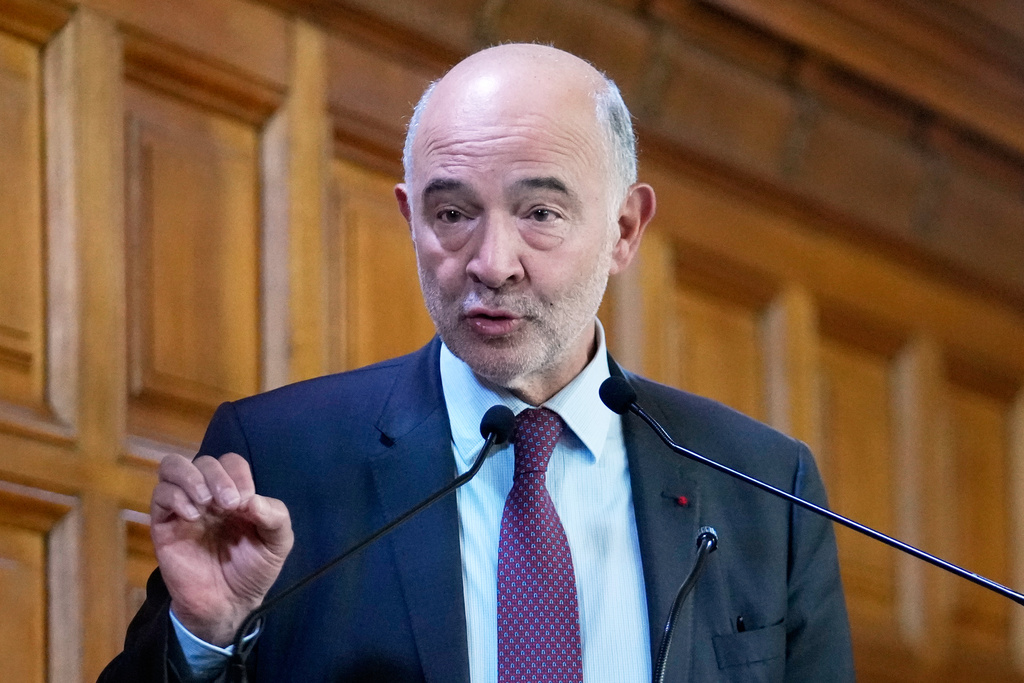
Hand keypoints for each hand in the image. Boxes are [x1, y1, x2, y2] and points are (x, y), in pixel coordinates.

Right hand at [150, 452, 293, 646]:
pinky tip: (192, 516)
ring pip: (173, 467)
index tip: (246, 502)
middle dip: (217, 476)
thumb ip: (275, 515)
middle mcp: (208, 495)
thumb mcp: (278, 543)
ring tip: (206, 502)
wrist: (228, 605)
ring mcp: (184, 508)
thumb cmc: (254, 570)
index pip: (231, 463)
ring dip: (191, 477)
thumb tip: (251, 498)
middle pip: (204, 462)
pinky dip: (175, 497)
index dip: (238, 474)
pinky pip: (160, 495)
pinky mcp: (164, 525)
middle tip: (229, 504)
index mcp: (235, 494)